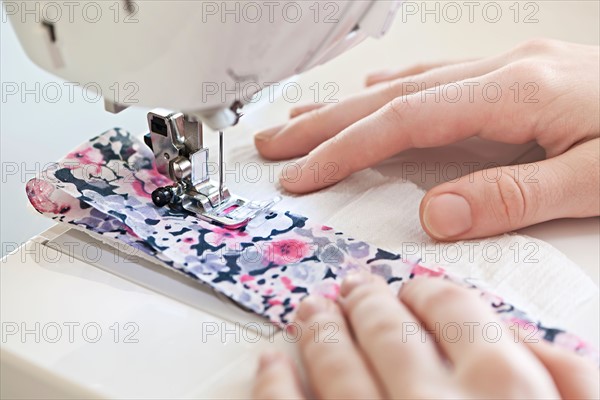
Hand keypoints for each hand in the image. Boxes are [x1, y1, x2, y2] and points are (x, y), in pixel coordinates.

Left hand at [252, 275, 598, 398]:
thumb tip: (528, 340)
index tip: (413, 289)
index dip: (430, 295)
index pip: (456, 312)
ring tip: (308, 311)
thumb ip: (569, 385)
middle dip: (366, 304)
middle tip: (350, 288)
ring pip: (336, 364)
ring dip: (318, 330)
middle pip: (389, 331)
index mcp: (505, 393)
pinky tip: (271, 363)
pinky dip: (275, 385)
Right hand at [254, 39, 599, 239]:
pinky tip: (375, 96)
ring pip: (406, 85)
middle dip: (323, 123)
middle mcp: (502, 72)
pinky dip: (393, 93)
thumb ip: (514, 194)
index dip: (344, 149)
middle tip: (272, 141)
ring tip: (302, 120)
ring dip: (347, 107)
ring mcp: (507, 70)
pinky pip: (436, 80)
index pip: (404, 122)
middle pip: (389, 97)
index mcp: (515, 92)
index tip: (301, 175)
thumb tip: (437, 213)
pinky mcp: (516, 78)